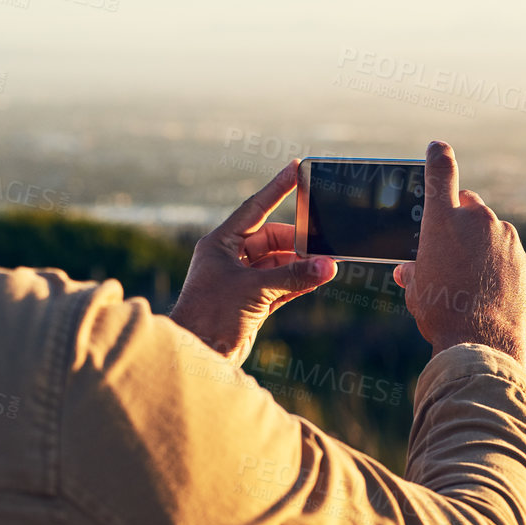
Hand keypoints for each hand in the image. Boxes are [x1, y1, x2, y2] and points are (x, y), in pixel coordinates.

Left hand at [169, 161, 336, 363]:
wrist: (197, 355)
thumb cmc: (212, 315)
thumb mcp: (255, 290)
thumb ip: (294, 276)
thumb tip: (328, 266)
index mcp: (220, 244)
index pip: (255, 209)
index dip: (277, 188)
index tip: (297, 169)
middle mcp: (229, 259)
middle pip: (271, 239)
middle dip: (298, 242)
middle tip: (324, 242)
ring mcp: (240, 282)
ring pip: (277, 264)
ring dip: (300, 265)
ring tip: (327, 263)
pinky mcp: (250, 304)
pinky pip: (280, 286)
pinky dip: (298, 283)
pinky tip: (319, 278)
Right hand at [393, 141, 525, 369]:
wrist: (482, 341)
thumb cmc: (441, 312)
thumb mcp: (416, 290)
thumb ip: (414, 271)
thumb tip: (408, 270)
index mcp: (443, 220)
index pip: (441, 172)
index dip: (438, 157)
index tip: (438, 148)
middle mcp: (478, 220)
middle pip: (470, 206)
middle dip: (462, 219)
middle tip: (451, 247)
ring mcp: (507, 239)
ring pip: (492, 233)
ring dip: (482, 247)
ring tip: (470, 280)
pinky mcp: (524, 261)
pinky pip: (509, 257)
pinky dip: (500, 267)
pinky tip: (490, 293)